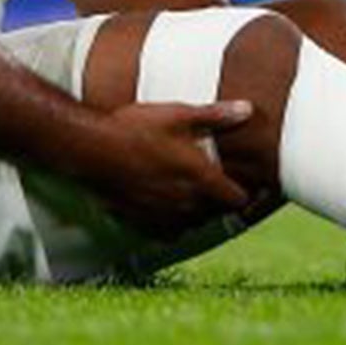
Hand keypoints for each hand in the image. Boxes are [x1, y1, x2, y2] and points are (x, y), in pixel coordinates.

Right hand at [76, 100, 257, 237]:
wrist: (91, 150)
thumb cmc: (136, 128)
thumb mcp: (180, 114)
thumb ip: (216, 116)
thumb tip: (248, 110)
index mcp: (200, 178)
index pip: (236, 199)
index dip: (249, 194)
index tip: (254, 187)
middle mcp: (184, 203)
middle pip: (216, 214)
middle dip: (223, 203)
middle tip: (226, 188)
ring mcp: (161, 216)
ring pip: (192, 224)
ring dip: (200, 214)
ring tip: (200, 197)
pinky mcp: (140, 222)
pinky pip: (166, 234)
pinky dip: (174, 224)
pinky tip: (171, 209)